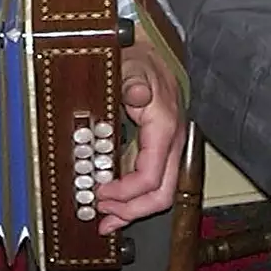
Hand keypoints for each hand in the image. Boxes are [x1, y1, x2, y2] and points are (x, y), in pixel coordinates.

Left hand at [95, 38, 185, 233]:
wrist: (153, 52)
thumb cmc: (142, 60)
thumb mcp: (134, 65)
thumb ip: (134, 81)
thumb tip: (137, 94)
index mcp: (164, 128)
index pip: (150, 176)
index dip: (124, 192)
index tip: (100, 193)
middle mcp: (170, 144)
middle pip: (160, 195)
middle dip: (131, 212)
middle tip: (103, 217)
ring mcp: (165, 149)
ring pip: (157, 193)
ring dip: (132, 210)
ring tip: (106, 218)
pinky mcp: (156, 150)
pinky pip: (149, 181)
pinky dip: (132, 197)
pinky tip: (115, 204)